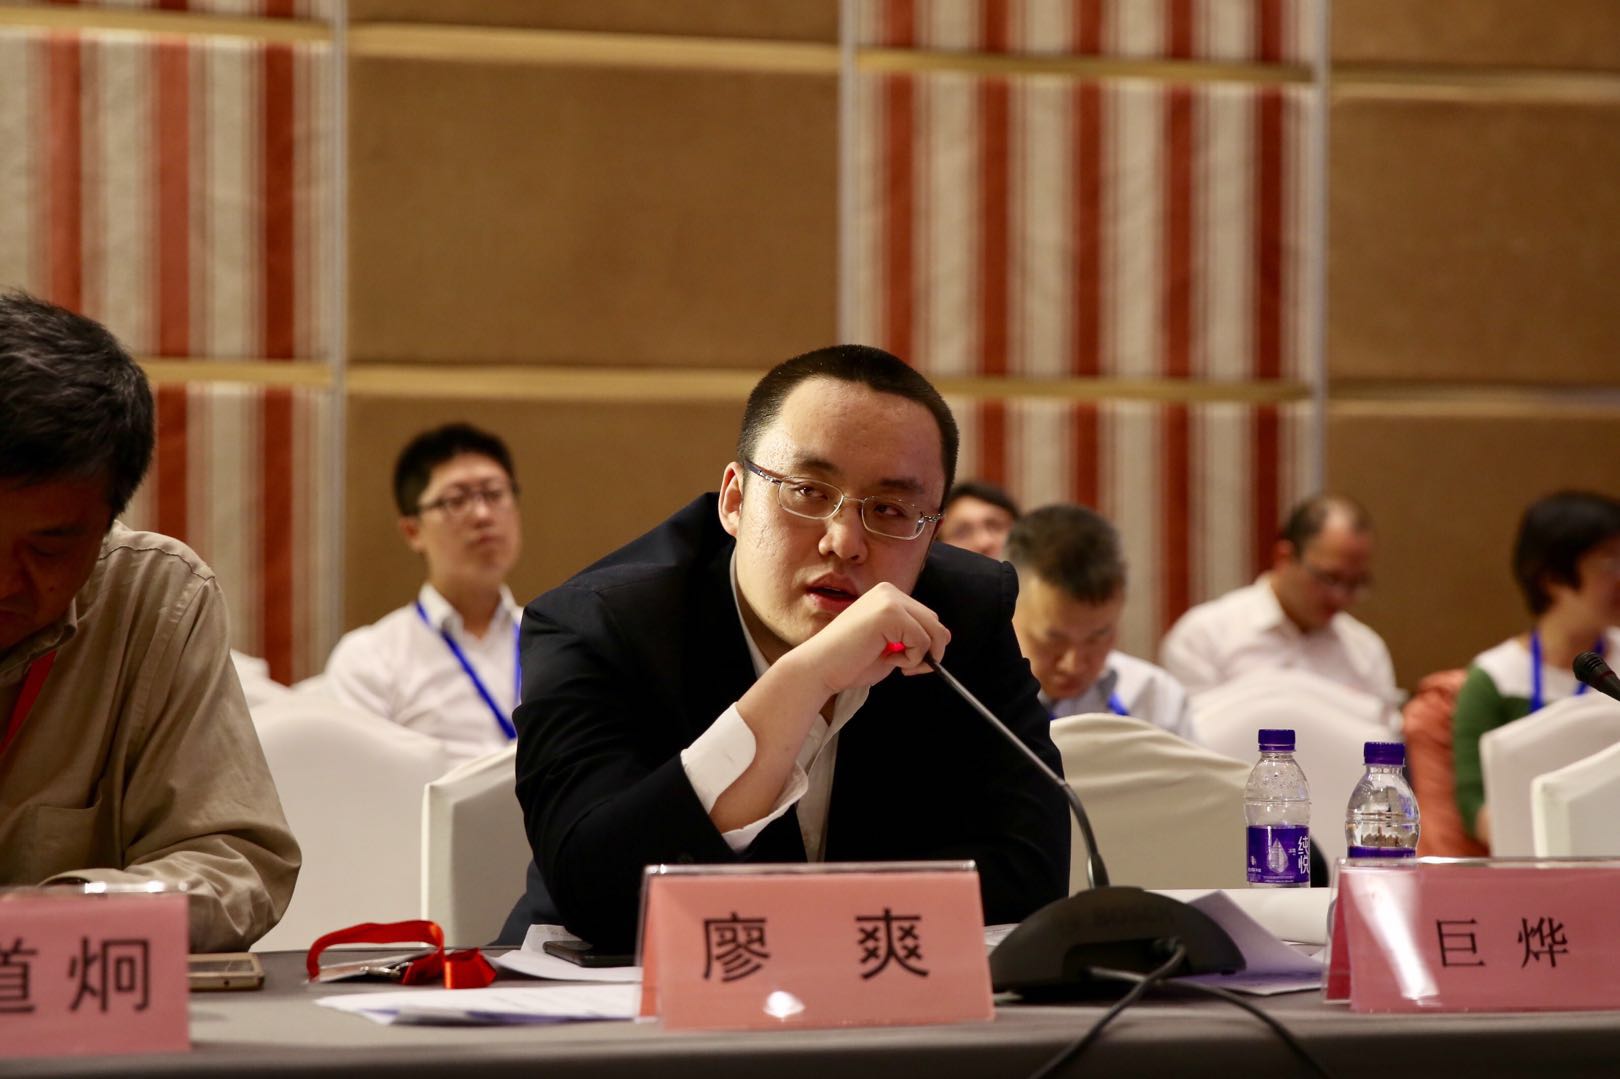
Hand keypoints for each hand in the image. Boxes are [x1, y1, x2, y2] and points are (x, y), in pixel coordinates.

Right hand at [783, 582, 949, 697]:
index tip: (910, 663)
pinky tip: (889, 660)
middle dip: (930, 650)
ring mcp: (890, 600)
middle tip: (908, 668)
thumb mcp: (888, 646)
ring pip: (934, 631)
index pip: (926, 617)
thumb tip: (942, 641)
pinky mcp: (890, 613)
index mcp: (887, 595)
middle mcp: (889, 592)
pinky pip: (922, 640)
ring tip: (897, 664)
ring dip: (922, 655)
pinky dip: (913, 659)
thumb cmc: (849, 662)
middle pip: (935, 622)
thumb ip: (911, 638)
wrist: (819, 668)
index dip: (926, 644)